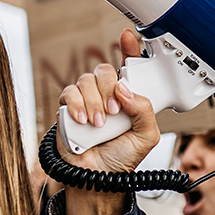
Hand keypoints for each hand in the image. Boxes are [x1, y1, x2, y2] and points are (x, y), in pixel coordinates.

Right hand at [58, 29, 159, 214]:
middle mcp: (107, 95)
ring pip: (86, 80)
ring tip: (100, 123)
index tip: (129, 37)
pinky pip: (69, 93)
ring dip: (95, 101)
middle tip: (115, 111)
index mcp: (128, 97)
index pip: (129, 67)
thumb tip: (125, 90)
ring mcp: (86, 99)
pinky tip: (84, 120)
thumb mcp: (146, 136)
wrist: (98, 177)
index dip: (130, 49)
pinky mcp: (68, 107)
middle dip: (110, 88)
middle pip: (105, 70)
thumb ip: (144, 111)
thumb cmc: (122, 157)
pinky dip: (77, 105)